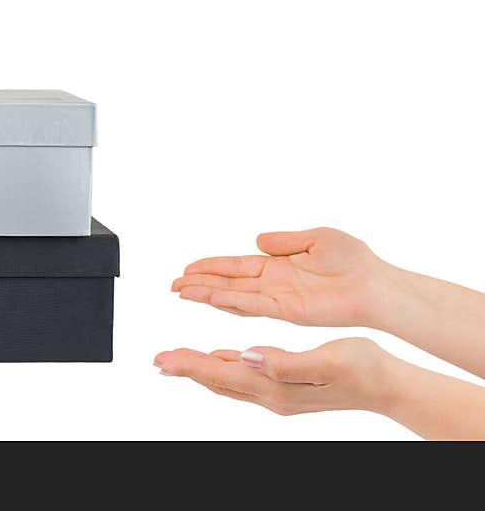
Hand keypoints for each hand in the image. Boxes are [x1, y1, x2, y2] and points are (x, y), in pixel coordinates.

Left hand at [154, 338, 390, 415]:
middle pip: (217, 380)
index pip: (222, 374)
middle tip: (158, 360)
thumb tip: (247, 357)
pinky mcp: (286, 387)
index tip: (163, 359)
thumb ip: (284, 362)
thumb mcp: (325, 361)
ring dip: (200, 369)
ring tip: (177, 361)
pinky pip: (245, 378)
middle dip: (186, 368)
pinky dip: (224, 368)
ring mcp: (278, 393)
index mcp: (275, 386)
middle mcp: (271, 394)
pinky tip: (221, 359)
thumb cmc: (362, 368)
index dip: (190, 365)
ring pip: (228, 380)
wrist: (388, 386)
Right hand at [171, 227, 387, 326]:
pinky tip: (211, 298)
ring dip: (207, 294)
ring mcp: (278, 298)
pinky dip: (231, 301)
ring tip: (182, 292)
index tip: (187, 268)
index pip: (236, 266)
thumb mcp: (316, 238)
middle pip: (228, 283)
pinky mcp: (287, 310)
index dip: (211, 267)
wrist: (376, 285)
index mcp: (277, 265)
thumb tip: (257, 240)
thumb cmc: (354, 261)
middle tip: (173, 285)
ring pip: (234, 296)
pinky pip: (253, 305)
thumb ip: (284, 240)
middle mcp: (272, 284)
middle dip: (199, 283)